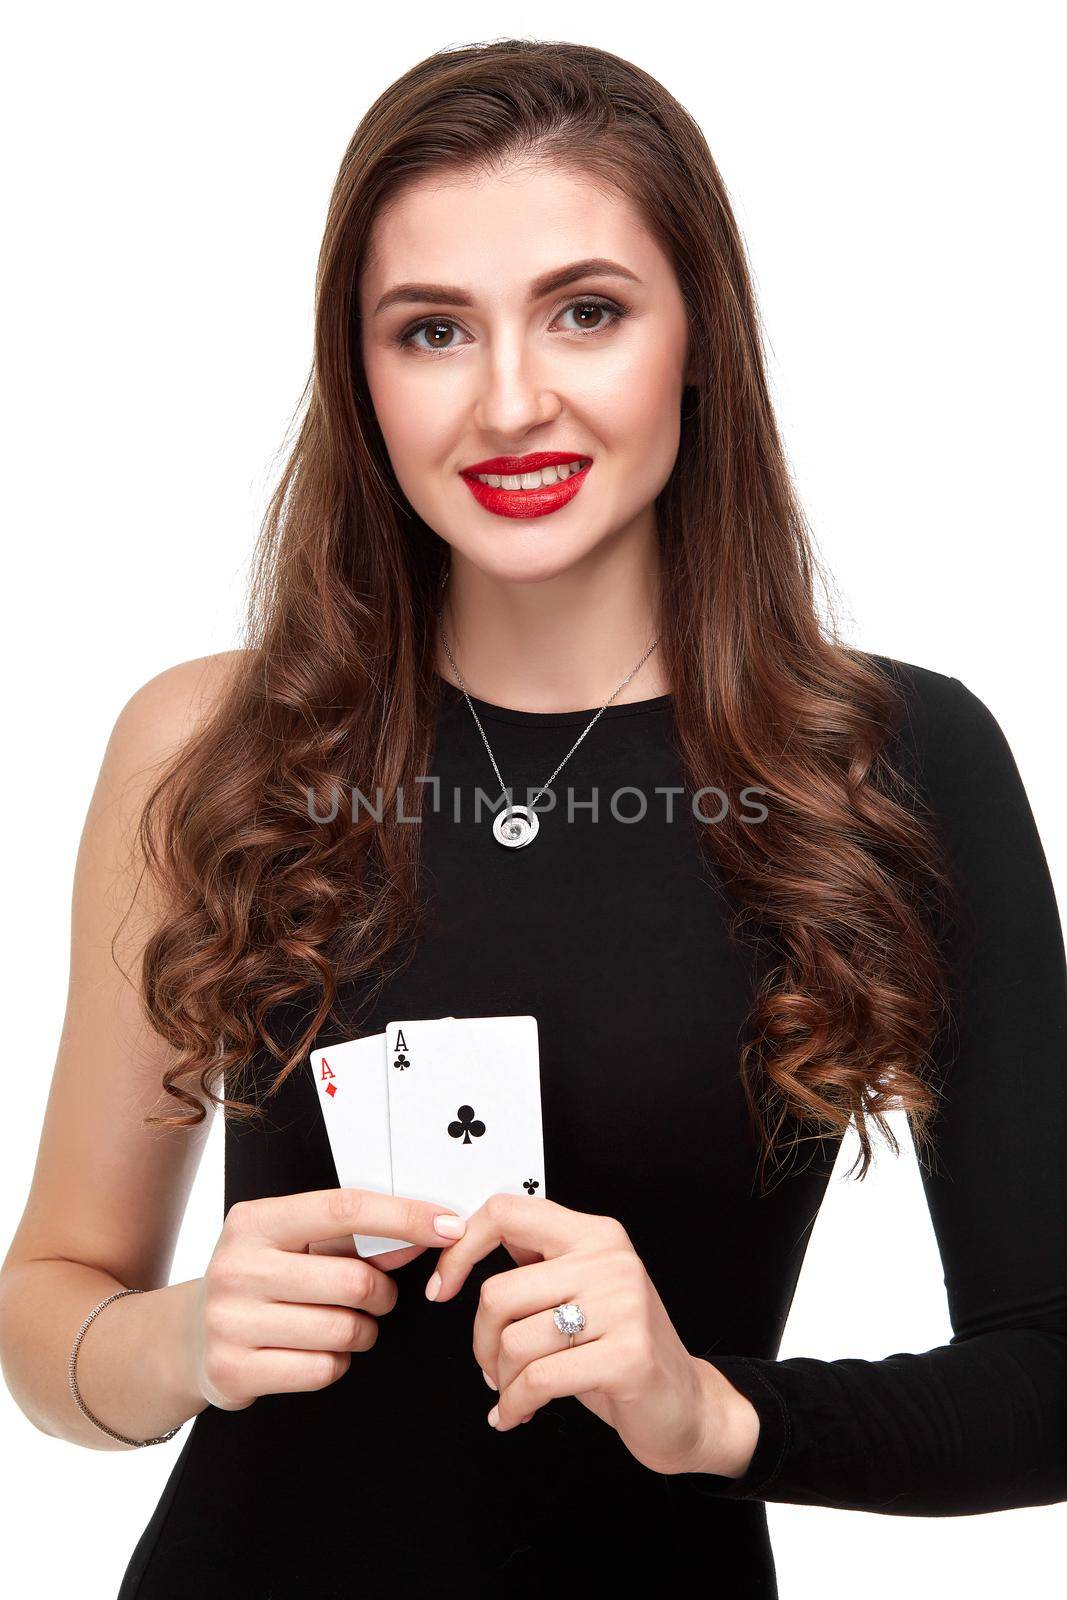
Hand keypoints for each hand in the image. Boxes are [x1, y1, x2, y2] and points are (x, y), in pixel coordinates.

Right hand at [186, 1187, 466, 1411]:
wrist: (188, 1337)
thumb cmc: (259, 1278)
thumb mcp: (290, 1243)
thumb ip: (350, 1236)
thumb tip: (428, 1231)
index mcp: (256, 1221)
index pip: (345, 1209)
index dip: (404, 1217)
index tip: (449, 1226)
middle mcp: (238, 1267)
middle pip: (354, 1281)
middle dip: (382, 1294)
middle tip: (375, 1296)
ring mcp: (230, 1321)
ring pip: (344, 1330)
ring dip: (361, 1332)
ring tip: (339, 1324)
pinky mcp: (234, 1371)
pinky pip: (323, 1370)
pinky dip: (336, 1363)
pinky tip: (314, 1350)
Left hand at [425, 1192, 732, 1475]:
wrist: (687, 1405)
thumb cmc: (620, 1349)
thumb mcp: (581, 1291)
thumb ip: (537, 1263)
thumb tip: (460, 1238)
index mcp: (594, 1234)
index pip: (507, 1212)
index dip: (461, 1250)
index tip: (443, 1287)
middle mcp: (610, 1260)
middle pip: (498, 1292)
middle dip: (480, 1342)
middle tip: (490, 1366)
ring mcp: (622, 1305)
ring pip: (513, 1341)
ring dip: (501, 1380)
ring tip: (514, 1392)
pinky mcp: (626, 1356)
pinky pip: (538, 1380)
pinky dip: (515, 1405)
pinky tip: (517, 1414)